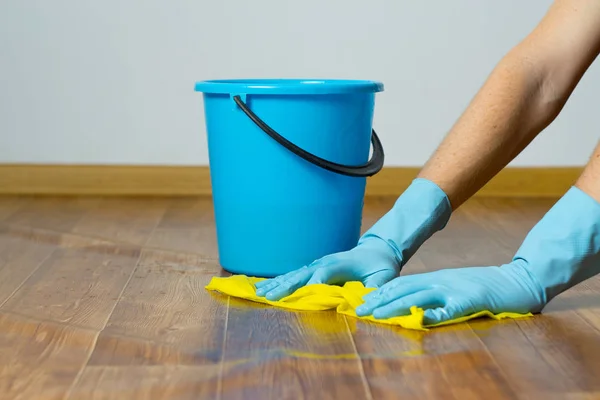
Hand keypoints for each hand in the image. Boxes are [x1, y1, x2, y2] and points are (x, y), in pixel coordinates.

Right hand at [255, 178, 452, 301]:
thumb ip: (375, 288)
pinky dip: (279, 282)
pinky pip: (294, 276)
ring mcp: (317, 265)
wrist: (377, 249)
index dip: (312, 285)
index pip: (322, 274)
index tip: (300, 297)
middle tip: (268, 297)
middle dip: (284, 286)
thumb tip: (365, 304)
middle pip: (301, 274)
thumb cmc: (381, 265)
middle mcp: (324, 263)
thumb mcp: (384, 276)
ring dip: (276, 284)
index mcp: (339, 264)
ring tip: (258, 293)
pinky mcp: (313, 269)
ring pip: (293, 275)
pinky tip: (264, 289)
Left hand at [355, 261, 545, 324]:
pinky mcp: (472, 300)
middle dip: (380, 301)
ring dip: (397, 307)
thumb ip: (433, 292)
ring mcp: (456, 289)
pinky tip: (422, 321)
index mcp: (436, 278)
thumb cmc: (483, 285)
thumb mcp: (453, 285)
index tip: (362, 303)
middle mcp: (441, 281)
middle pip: (405, 290)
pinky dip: (436, 314)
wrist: (517, 280)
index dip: (380, 294)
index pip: (402, 284)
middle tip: (360, 311)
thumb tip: (409, 303)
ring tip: (379, 316)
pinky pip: (452, 308)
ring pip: (420, 297)